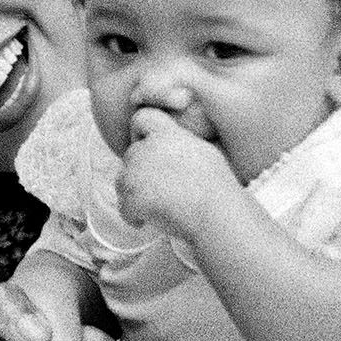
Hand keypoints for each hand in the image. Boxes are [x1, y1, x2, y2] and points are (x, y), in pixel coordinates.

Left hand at [115, 108, 238, 238]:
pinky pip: (123, 208)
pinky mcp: (131, 194)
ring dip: (133, 195)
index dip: (139, 133)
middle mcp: (148, 147)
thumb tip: (165, 148)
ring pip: (122, 181)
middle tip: (159, 193)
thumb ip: (179, 145)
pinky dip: (132, 217)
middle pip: (130, 156)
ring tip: (156, 209)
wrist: (218, 215)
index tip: (148, 153)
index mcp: (168, 135)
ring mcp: (137, 170)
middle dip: (139, 174)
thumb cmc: (218, 190)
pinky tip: (148, 222)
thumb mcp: (204, 154)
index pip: (141, 118)